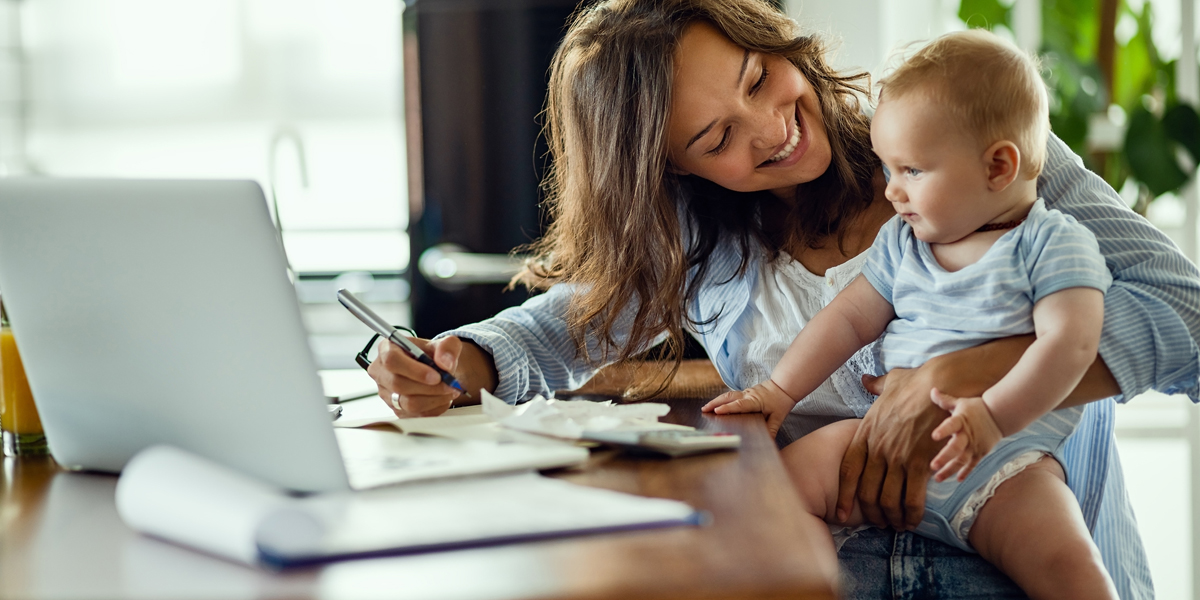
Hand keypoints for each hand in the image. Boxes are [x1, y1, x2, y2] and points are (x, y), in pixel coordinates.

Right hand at [367, 335, 462, 416]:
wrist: (436, 371)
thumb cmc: (434, 355)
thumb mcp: (446, 344)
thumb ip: (448, 347)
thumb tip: (445, 363)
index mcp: (387, 348)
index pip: (392, 360)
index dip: (414, 370)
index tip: (436, 376)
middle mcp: (381, 371)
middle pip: (398, 384)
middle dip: (429, 387)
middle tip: (449, 385)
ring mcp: (386, 393)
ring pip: (408, 403)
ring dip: (434, 399)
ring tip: (449, 391)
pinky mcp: (396, 409)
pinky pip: (415, 414)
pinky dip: (434, 408)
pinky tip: (443, 398)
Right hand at [702, 380, 795, 437]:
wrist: (784, 386)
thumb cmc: (781, 401)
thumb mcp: (779, 417)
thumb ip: (772, 429)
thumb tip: (768, 442)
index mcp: (755, 401)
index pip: (740, 405)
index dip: (728, 408)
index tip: (717, 411)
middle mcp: (748, 395)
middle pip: (728, 397)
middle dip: (715, 403)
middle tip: (704, 410)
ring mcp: (746, 392)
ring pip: (728, 395)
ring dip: (716, 401)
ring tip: (706, 408)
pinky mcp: (745, 393)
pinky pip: (731, 395)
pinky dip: (722, 400)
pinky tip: (716, 405)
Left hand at [835, 367, 947, 529]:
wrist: (941, 384)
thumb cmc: (917, 383)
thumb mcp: (889, 382)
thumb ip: (875, 386)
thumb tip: (865, 380)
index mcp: (865, 433)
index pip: (848, 471)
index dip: (844, 496)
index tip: (842, 513)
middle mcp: (877, 448)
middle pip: (866, 492)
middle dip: (871, 513)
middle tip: (879, 523)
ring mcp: (897, 457)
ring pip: (887, 499)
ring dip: (892, 518)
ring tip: (897, 525)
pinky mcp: (920, 462)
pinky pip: (912, 497)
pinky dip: (912, 513)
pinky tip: (914, 520)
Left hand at [929, 389, 1003, 481]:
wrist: (1000, 415)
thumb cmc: (976, 408)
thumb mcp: (961, 402)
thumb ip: (945, 400)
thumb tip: (932, 390)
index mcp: (961, 420)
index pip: (951, 425)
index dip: (943, 430)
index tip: (934, 436)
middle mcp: (967, 435)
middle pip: (956, 448)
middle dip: (944, 457)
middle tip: (933, 466)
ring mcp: (975, 445)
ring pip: (962, 460)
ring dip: (950, 469)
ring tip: (938, 478)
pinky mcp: (980, 452)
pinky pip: (972, 464)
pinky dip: (965, 472)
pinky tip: (957, 479)